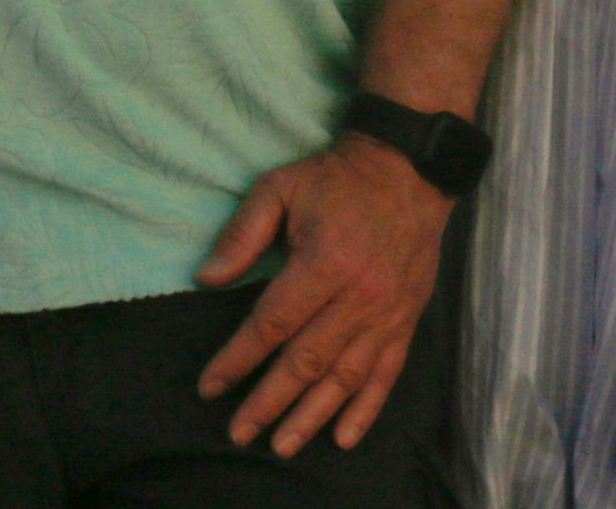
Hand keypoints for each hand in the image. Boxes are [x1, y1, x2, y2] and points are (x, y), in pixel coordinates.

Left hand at [194, 134, 450, 456]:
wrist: (409, 171)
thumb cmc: (336, 179)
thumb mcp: (280, 188)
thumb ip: (241, 234)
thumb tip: (206, 279)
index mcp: (324, 263)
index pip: (272, 323)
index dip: (238, 359)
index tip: (210, 385)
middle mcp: (357, 297)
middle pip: (306, 362)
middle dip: (268, 402)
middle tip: (238, 432)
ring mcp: (386, 314)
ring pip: (344, 379)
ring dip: (311, 417)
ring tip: (281, 445)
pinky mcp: (406, 322)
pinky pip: (385, 376)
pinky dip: (365, 411)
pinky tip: (342, 437)